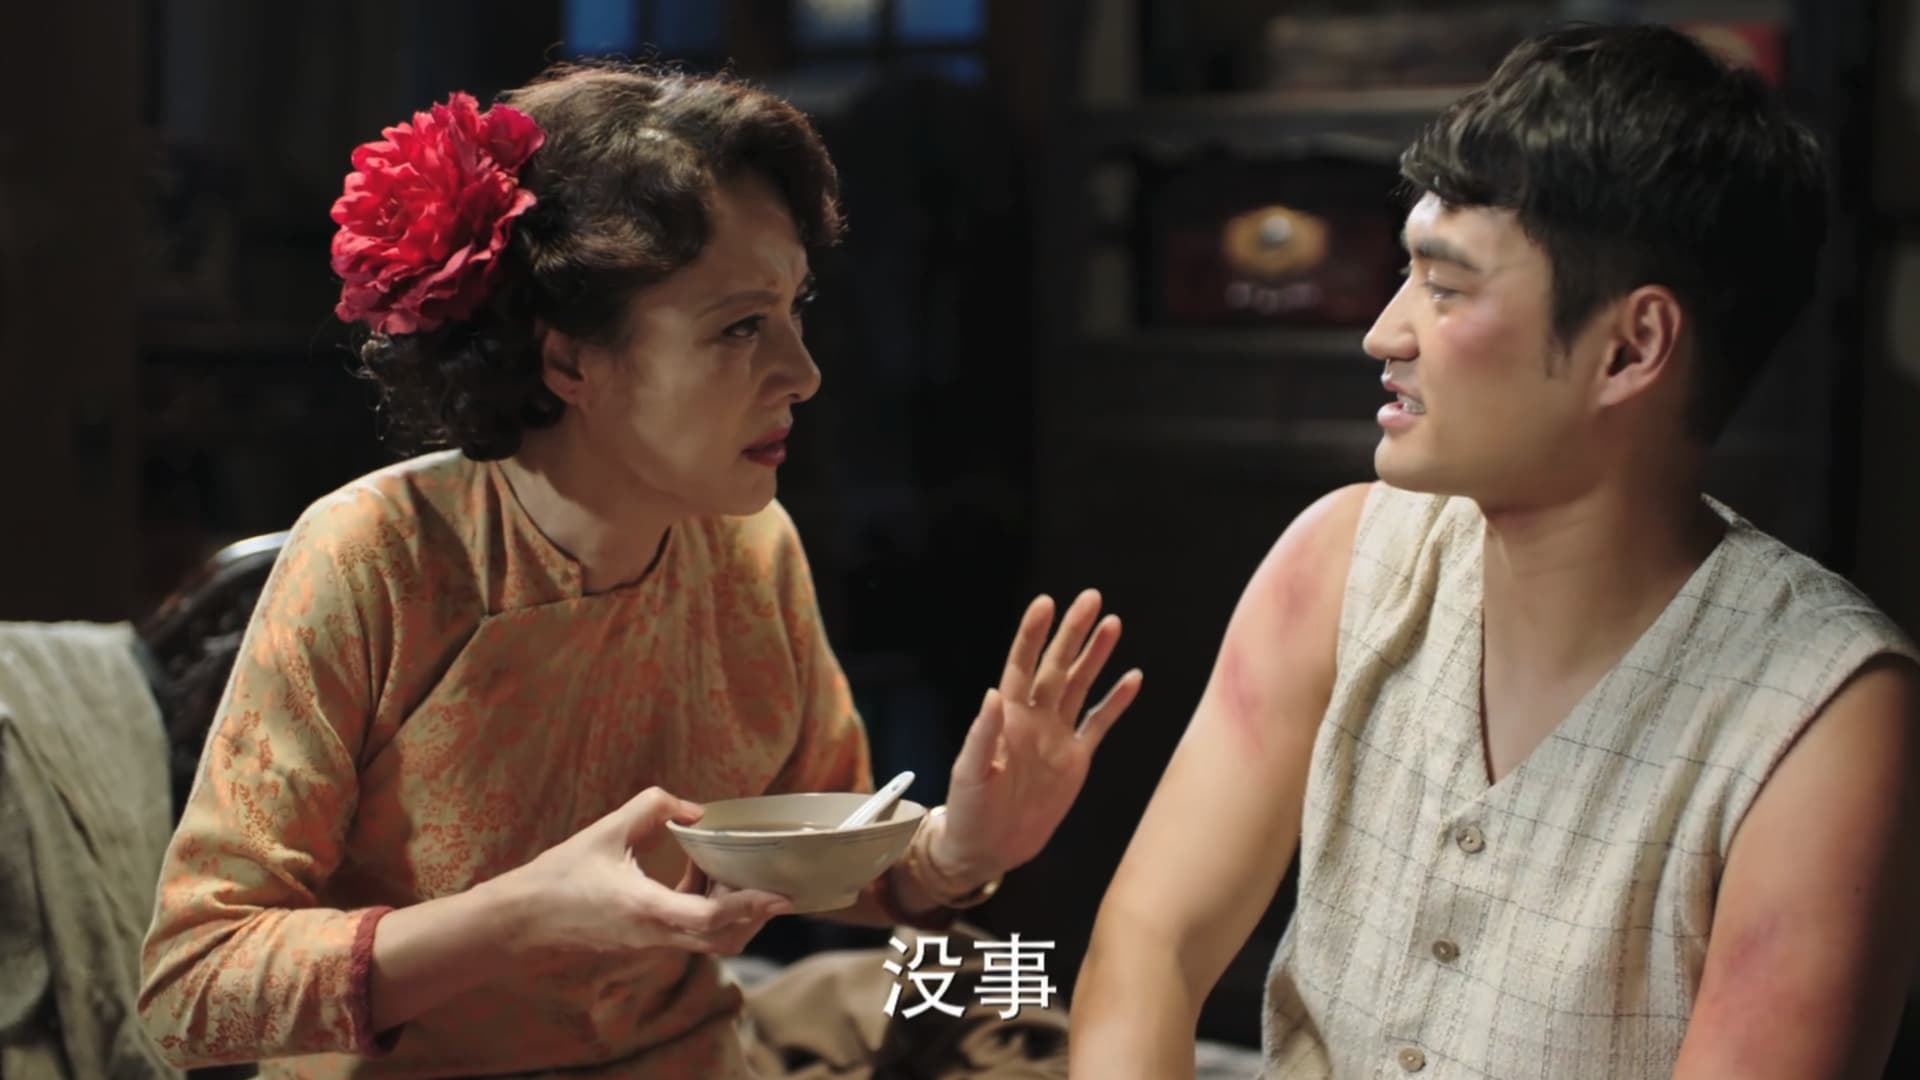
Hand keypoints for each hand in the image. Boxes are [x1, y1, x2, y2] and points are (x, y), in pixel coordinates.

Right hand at [483, 786, 792, 971]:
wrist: (520, 922)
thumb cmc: (558, 878)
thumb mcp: (606, 830)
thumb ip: (653, 807)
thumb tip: (694, 809)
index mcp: (647, 909)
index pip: (713, 917)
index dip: (751, 906)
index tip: (782, 895)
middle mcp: (655, 935)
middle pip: (726, 940)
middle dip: (755, 913)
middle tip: (768, 878)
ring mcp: (651, 945)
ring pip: (711, 942)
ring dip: (733, 913)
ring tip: (731, 871)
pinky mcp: (646, 944)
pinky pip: (692, 935)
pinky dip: (709, 912)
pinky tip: (699, 877)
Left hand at [935, 590, 1143, 883]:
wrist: (989, 848)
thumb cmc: (969, 809)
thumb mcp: (970, 774)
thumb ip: (983, 736)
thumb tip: (992, 694)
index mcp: (1006, 717)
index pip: (1021, 665)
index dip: (1033, 635)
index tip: (1046, 603)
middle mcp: (1034, 718)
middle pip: (1058, 666)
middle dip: (1073, 633)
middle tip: (1091, 597)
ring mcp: (1057, 736)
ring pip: (1081, 687)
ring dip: (1096, 656)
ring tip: (1112, 624)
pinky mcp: (1075, 759)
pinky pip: (1099, 724)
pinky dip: (1116, 702)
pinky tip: (1133, 678)